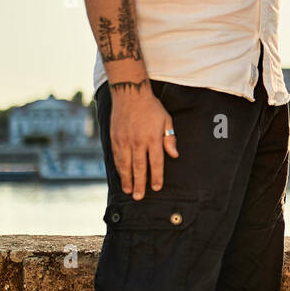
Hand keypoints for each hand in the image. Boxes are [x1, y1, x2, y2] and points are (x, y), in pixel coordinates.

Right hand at [109, 84, 177, 199]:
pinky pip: (116, 157)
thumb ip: (169, 138)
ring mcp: (124, 140)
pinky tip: (121, 176)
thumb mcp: (166, 119)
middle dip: (140, 183)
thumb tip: (174, 155)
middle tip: (139, 197)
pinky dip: (119, 168)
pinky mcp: (115, 138)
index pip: (156, 162)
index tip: (157, 187)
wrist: (130, 93)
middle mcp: (138, 141)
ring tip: (129, 191)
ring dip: (127, 179)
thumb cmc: (151, 107)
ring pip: (126, 164)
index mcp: (153, 137)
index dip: (156, 176)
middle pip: (139, 167)